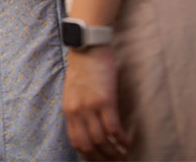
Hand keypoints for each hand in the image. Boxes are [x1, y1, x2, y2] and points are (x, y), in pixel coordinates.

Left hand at [63, 45, 128, 159]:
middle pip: (88, 145)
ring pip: (102, 140)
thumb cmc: (83, 66)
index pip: (76, 142)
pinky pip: (113, 128)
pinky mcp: (105, 100)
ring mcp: (90, 106)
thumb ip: (78, 108)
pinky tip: (127, 143)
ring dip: (114, 152)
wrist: (87, 45)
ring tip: (124, 155)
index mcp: (68, 109)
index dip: (88, 156)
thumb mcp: (73, 90)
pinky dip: (121, 140)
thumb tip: (87, 126)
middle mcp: (76, 111)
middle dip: (103, 159)